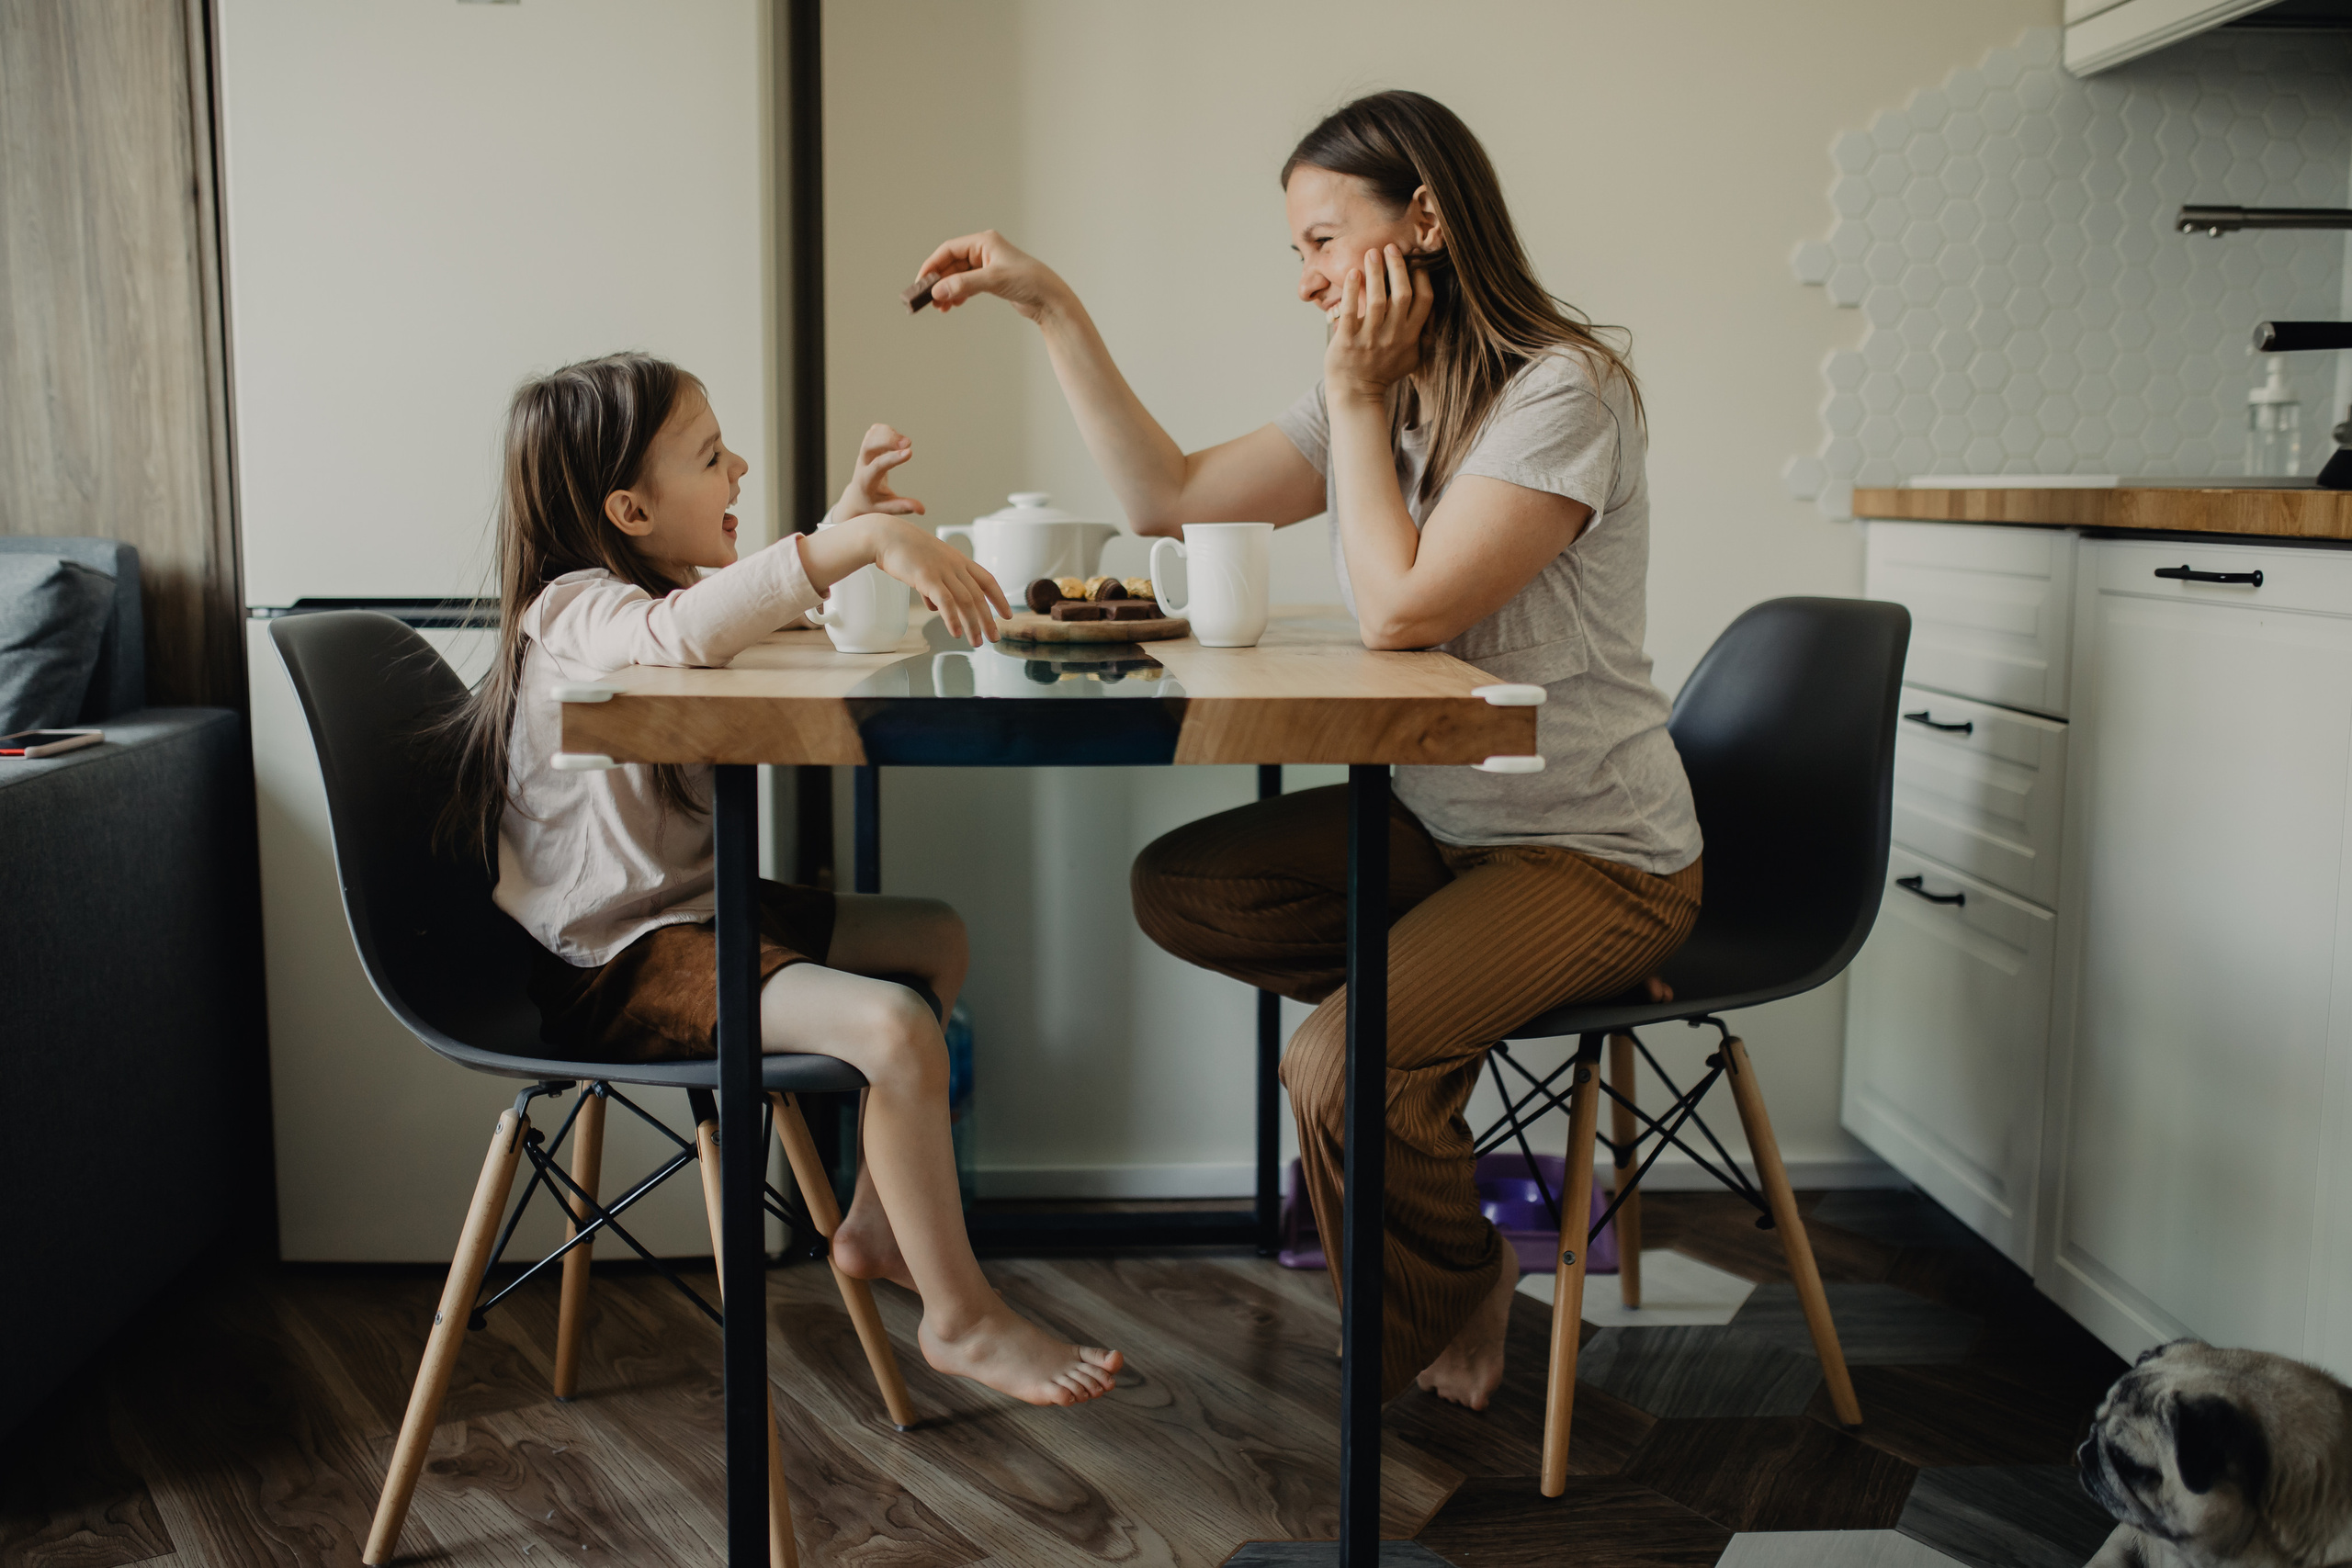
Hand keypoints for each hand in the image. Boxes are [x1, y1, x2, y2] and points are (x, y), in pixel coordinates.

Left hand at [834, 424, 924, 521]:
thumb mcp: (885, 509)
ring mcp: (864, 453)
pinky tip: (898, 439)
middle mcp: (863, 463)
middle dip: (888, 440)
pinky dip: (887, 430)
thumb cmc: (872, 503)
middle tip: (908, 443)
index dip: (893, 458)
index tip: (910, 452)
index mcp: (866, 480)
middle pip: (869, 444)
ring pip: (872, 435)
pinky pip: (874, 432)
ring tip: (906, 442)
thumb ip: (902, 507)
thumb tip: (922, 510)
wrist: (857, 495)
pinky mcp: (869, 445)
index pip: (877, 466)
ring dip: (889, 433)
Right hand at [862, 515, 1011, 642]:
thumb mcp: (926, 566)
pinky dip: (952, 619)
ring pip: (965, 601)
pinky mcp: (927, 577)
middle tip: (994, 637)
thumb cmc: (903, 549)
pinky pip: (945, 601)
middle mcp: (954, 565)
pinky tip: (955, 633)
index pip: (987, 580)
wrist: (885, 535)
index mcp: (958, 560)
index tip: (1007, 614)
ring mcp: (942, 570)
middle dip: (989, 619)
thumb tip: (935, 608)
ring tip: (977, 641)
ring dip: (972, 625)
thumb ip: (934, 587)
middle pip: (979, 596)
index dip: (999, 598)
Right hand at [911, 230, 1068, 322]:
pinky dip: (958, 294)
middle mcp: (985, 250)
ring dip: (947, 290)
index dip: (932, 265)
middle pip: (951, 263)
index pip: (949, 249)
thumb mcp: (992, 280)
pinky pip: (967, 285)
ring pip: (958, 276)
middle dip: (939, 281)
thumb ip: (962, 285)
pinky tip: (953, 304)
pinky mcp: (993, 280)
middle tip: (928, 299)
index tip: (922, 282)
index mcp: (984, 241)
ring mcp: (988, 266)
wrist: (1051, 299)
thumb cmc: (1028, 281)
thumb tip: (937, 292)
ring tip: (940, 306)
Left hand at [1325, 243, 1433, 405]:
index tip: (1414, 261)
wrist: (1356, 394)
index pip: (1424, 300)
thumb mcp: (1411, 357)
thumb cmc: (1383, 373)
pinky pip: (1350, 312)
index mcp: (1411, 337)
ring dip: (1375, 273)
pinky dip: (1352, 291)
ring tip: (1371, 253)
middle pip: (1402, 294)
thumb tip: (1433, 310)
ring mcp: (1370, 339)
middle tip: (1390, 247)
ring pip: (1377, 299)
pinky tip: (1353, 274)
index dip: (1421, 277)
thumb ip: (1422, 335)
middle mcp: (1393, 336)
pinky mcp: (1347, 341)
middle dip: (1397, 267)